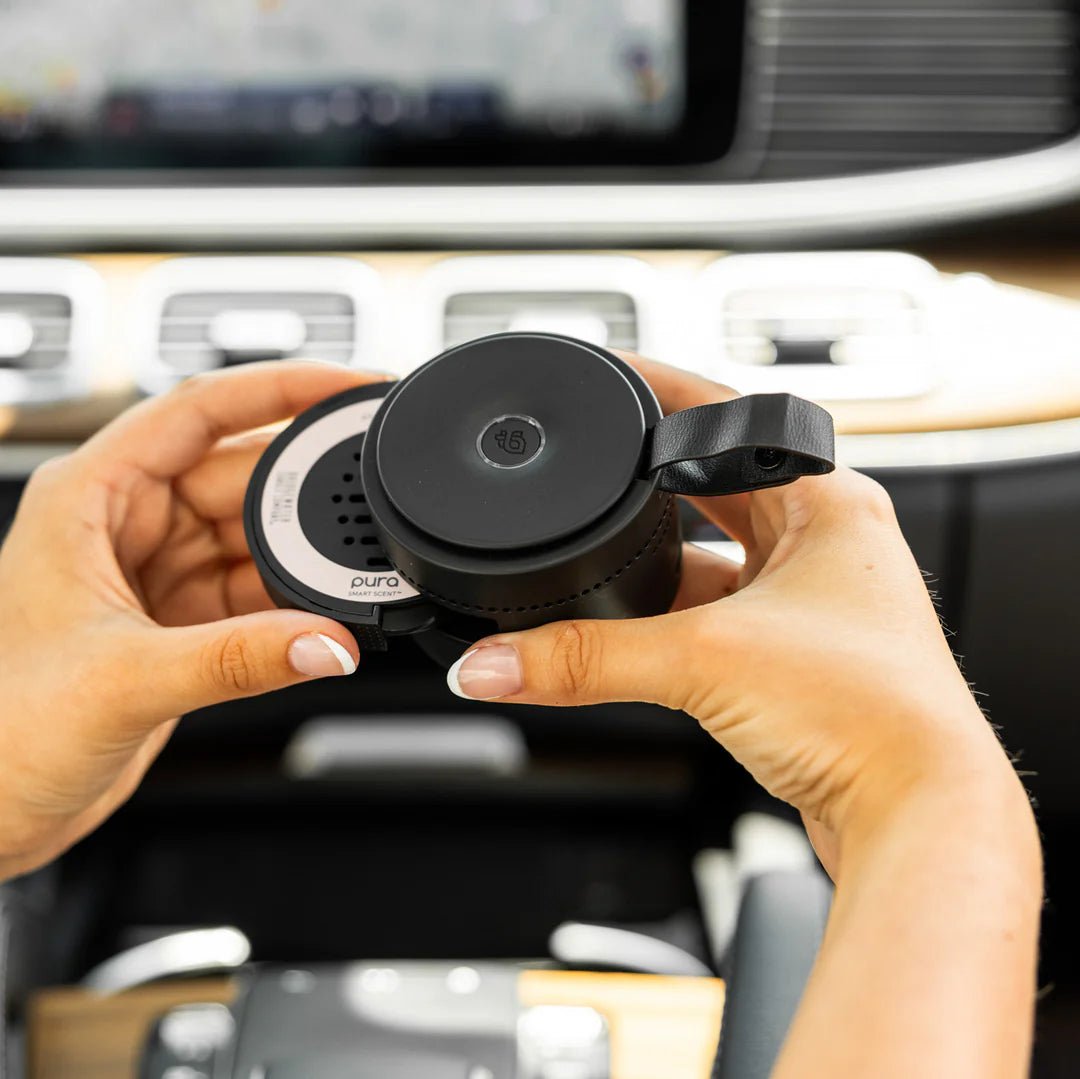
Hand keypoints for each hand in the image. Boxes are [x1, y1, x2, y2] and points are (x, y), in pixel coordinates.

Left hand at [0, 362, 379, 881]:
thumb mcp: (122, 681)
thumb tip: (329, 640)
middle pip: (241, 473)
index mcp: (90, 496)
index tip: (346, 385)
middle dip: (307, 493)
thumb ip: (237, 659)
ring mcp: (156, 570)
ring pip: (254, 535)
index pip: (198, 410)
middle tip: (370, 505)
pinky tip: (321, 613)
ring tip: (350, 574)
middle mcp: (125, 523)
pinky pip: (255, 590)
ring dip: (304, 557)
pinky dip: (292, 601)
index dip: (279, 388)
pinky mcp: (179, 619)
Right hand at [446, 356, 1029, 869]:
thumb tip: (497, 661)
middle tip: (593, 477)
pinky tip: (640, 633)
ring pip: (716, 557)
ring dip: (662, 564)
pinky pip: (718, 616)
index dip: (664, 397)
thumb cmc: (874, 716)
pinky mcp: (799, 656)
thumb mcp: (705, 661)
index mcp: (828, 504)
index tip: (611, 383)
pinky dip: (674, 620)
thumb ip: (586, 659)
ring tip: (608, 563)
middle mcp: (828, 544)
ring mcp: (815, 602)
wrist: (917, 815)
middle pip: (717, 486)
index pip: (731, 419)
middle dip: (653, 485)